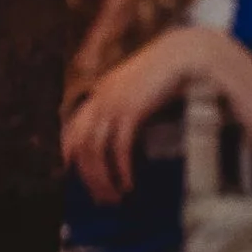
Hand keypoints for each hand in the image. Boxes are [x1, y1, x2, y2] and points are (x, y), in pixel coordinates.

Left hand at [65, 24, 223, 205]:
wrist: (183, 53)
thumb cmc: (167, 71)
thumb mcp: (138, 88)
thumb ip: (127, 105)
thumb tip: (124, 129)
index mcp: (101, 93)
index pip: (73, 129)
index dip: (68, 154)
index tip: (74, 174)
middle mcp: (101, 98)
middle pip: (81, 145)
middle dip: (88, 176)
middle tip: (101, 198)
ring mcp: (114, 103)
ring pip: (96, 150)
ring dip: (103, 178)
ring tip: (115, 196)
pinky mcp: (132, 110)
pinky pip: (119, 147)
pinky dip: (121, 169)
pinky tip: (128, 183)